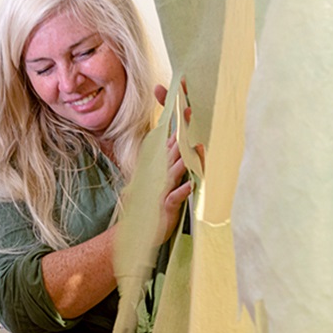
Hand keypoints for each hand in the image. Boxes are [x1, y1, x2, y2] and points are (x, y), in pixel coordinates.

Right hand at [153, 79, 204, 246]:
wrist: (136, 231)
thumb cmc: (151, 204)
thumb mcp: (160, 179)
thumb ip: (171, 162)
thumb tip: (182, 143)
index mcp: (160, 165)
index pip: (170, 139)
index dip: (176, 121)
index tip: (183, 101)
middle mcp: (160, 174)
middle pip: (173, 148)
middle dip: (183, 131)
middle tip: (191, 110)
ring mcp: (161, 190)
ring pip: (174, 170)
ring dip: (185, 158)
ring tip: (197, 147)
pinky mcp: (164, 207)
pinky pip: (174, 198)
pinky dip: (182, 191)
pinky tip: (191, 184)